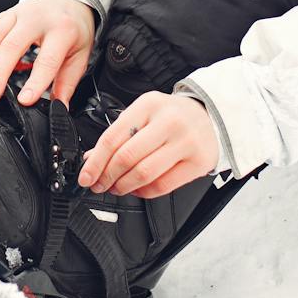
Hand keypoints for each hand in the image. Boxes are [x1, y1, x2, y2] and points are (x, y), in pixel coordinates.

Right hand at [0, 0, 95, 107]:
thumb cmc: (72, 28)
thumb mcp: (80, 54)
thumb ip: (68, 82)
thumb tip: (59, 108)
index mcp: (61, 29)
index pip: (47, 58)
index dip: (35, 81)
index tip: (25, 100)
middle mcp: (35, 18)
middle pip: (12, 44)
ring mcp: (15, 14)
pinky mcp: (0, 16)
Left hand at [78, 92, 217, 198]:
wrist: (212, 116)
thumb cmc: (172, 116)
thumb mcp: (144, 113)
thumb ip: (119, 133)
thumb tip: (92, 159)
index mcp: (149, 104)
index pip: (113, 137)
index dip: (95, 162)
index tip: (86, 176)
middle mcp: (168, 121)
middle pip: (127, 157)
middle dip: (107, 176)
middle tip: (99, 185)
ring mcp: (185, 142)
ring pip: (144, 173)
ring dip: (124, 186)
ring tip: (116, 188)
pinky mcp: (198, 162)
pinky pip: (163, 185)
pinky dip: (144, 192)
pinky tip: (137, 189)